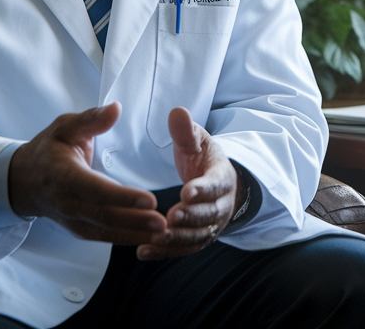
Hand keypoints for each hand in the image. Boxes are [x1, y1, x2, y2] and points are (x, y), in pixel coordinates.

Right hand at [8, 102, 166, 245]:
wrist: (23, 180)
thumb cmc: (48, 149)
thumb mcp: (64, 127)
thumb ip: (90, 119)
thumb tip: (116, 108)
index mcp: (64, 175)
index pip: (95, 189)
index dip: (122, 197)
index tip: (149, 199)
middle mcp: (67, 202)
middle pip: (103, 216)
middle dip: (135, 222)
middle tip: (163, 224)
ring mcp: (72, 220)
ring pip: (104, 232)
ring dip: (134, 235)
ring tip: (162, 236)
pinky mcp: (79, 230)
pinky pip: (103, 237)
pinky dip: (126, 239)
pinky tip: (148, 240)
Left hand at [137, 107, 238, 260]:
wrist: (220, 186)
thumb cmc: (204, 159)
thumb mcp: (198, 141)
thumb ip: (186, 131)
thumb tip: (177, 112)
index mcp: (221, 178)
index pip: (215, 185)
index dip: (202, 190)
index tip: (186, 192)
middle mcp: (220, 205)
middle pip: (208, 215)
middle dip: (190, 217)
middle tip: (171, 217)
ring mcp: (210, 226)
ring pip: (196, 236)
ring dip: (177, 239)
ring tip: (156, 238)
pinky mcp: (197, 239)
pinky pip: (183, 249)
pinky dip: (165, 253)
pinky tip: (143, 252)